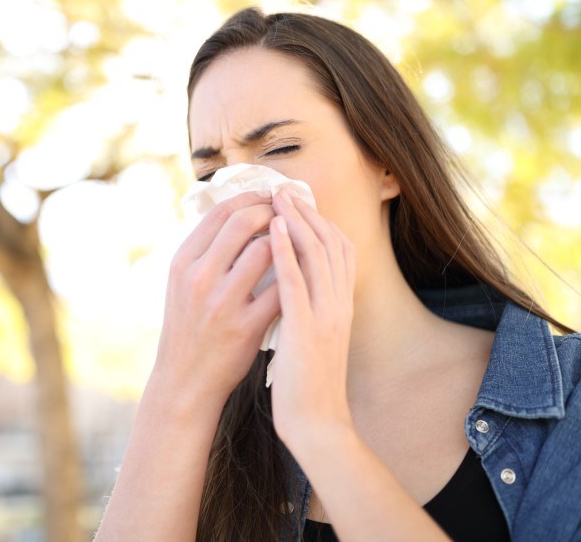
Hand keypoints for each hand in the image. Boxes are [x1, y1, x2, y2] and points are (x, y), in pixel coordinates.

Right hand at [154, 191, 281, 407]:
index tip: (269, 197)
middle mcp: (198, 277)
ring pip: (265, 250)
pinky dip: (294, 275)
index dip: (249, 198)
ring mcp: (221, 302)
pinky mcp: (244, 327)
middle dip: (272, 211)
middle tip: (289, 213)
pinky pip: (279, 289)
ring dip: (287, 240)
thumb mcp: (182, 284)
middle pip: (242, 222)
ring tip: (298, 241)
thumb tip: (238, 214)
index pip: (219, 212)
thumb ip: (205, 252)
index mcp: (182, 262)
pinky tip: (303, 273)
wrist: (185, 380)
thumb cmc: (189, 327)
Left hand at [268, 189, 356, 448]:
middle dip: (308, 212)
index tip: (298, 202)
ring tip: (278, 197)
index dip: (320, 222)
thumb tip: (295, 287)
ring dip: (297, 221)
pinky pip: (296, 281)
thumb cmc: (308, 383)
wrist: (317, 423)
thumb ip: (311, 310)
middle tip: (286, 189)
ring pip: (317, 255)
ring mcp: (325, 316)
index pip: (339, 251)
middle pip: (332, 244)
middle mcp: (339, 305)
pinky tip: (272, 229)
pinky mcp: (306, 329)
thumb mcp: (316, 338)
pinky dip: (285, 251)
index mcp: (341, 306)